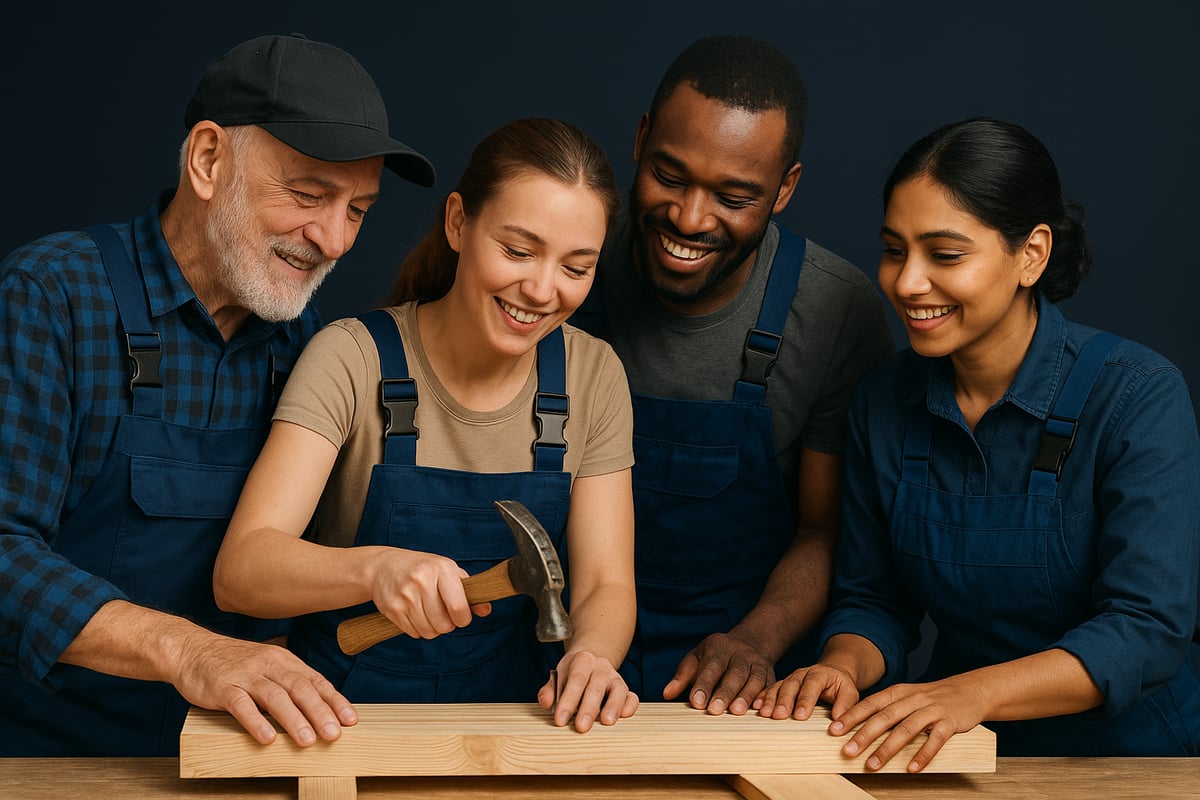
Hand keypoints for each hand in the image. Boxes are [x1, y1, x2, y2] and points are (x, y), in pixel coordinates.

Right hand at [172, 632, 357, 746]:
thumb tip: (321, 710)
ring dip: (293, 719)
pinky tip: (267, 737)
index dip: (334, 701)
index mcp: (284, 660)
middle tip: (334, 734)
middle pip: (300, 688)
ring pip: (274, 697)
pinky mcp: (222, 687)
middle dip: (320, 712)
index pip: (315, 681)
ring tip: (307, 740)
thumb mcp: (268, 667)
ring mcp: (245, 675)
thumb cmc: (235, 664)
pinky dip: (255, 721)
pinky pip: (240, 705)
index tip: (350, 720)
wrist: (192, 650)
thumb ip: (290, 684)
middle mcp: (268, 664)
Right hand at [371, 549, 490, 638]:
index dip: (464, 619)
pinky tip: (415, 614)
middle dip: (448, 625)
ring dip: (433, 629)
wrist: (384, 566)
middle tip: (444, 614)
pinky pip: (414, 633)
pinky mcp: (392, 609)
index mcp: (441, 569)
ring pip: (429, 632)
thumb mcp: (447, 571)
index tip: (462, 616)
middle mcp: (422, 582)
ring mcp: (405, 596)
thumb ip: (468, 591)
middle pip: (444, 625)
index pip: (458, 607)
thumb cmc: (423, 569)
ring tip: (429, 614)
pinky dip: (418, 629)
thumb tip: (486, 610)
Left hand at [537, 650, 637, 732]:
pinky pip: (631, 697)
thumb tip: (546, 703)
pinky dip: (629, 706)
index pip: (576, 680)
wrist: (592, 663)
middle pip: (596, 687)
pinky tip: (624, 716)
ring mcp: (615, 677)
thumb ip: (549, 691)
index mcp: (582, 661)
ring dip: (612, 707)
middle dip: (588, 708)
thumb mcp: (557, 678)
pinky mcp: (625, 689)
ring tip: (606, 722)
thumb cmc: (572, 675)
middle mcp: (601, 667)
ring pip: (617, 690)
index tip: (560, 721)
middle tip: (581, 727)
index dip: (568, 701)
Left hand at [662, 632, 773, 714]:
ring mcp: (758, 662)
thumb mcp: (697, 658)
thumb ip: (683, 676)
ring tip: (736, 712)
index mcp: (720, 647)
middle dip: (725, 692)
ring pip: (754, 679)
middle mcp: (741, 653)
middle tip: (714, 711)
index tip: (696, 702)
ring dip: (746, 696)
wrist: (751, 642)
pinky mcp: (771, 673)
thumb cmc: (716, 656)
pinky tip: (760, 710)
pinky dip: (765, 697)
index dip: (704, 684)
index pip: (712, 666)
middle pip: (735, 672)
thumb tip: (666, 694)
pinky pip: (770, 685)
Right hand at [754, 662, 859, 719]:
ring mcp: (790, 678)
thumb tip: (838, 720)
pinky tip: (756, 707)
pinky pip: (770, 689)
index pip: (812, 685)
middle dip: (783, 701)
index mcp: (820, 674)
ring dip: (770, 700)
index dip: (805, 700)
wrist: (832, 672)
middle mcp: (802, 674)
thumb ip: (846, 704)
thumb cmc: (841, 685)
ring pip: (778, 687)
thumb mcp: (850, 692)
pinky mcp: (782, 684)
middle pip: (791, 685)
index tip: (800, 715)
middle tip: (778, 715)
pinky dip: (763, 697)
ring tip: (765, 714)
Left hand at [827, 678, 985, 772]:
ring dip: (887, 749)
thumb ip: (886, 709)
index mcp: (898, 692)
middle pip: (885, 717)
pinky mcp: (949, 722)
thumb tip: (858, 727)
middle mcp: (912, 699)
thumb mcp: (907, 696)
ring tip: (872, 765)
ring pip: (906, 729)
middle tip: (848, 751)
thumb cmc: (931, 697)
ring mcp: (931, 710)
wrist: (968, 690)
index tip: (834, 730)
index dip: (852, 716)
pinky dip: (922, 755)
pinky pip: (935, 740)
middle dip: (864, 735)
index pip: (870, 703)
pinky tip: (911, 768)